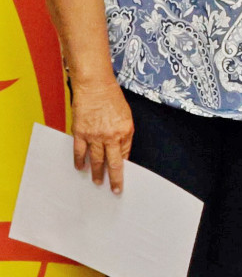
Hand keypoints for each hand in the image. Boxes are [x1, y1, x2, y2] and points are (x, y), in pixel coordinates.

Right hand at [71, 78, 133, 192]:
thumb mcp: (126, 116)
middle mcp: (111, 136)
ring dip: (97, 173)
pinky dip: (79, 161)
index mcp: (125, 132)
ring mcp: (94, 135)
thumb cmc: (112, 98)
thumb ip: (124, 134)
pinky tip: (80, 168)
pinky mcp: (80, 132)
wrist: (95, 86)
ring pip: (96, 160)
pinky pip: (79, 151)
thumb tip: (122, 150)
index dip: (124, 167)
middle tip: (115, 190)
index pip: (125, 155)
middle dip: (115, 179)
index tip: (124, 177)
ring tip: (97, 182)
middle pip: (114, 163)